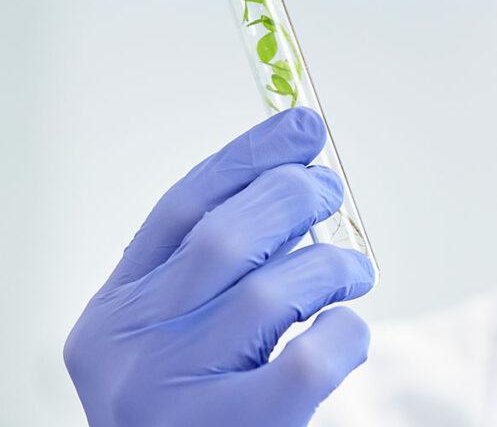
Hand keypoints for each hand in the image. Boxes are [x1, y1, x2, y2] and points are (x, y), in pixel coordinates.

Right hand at [64, 106, 374, 426]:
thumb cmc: (197, 407)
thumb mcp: (174, 332)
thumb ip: (213, 268)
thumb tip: (299, 181)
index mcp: (116, 310)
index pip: (183, 206)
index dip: (250, 156)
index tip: (303, 125)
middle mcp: (131, 348)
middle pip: (224, 236)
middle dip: (293, 197)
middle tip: (330, 192)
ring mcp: (174, 394)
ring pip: (272, 292)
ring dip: (332, 266)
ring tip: (353, 272)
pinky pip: (309, 360)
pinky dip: (345, 333)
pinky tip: (345, 333)